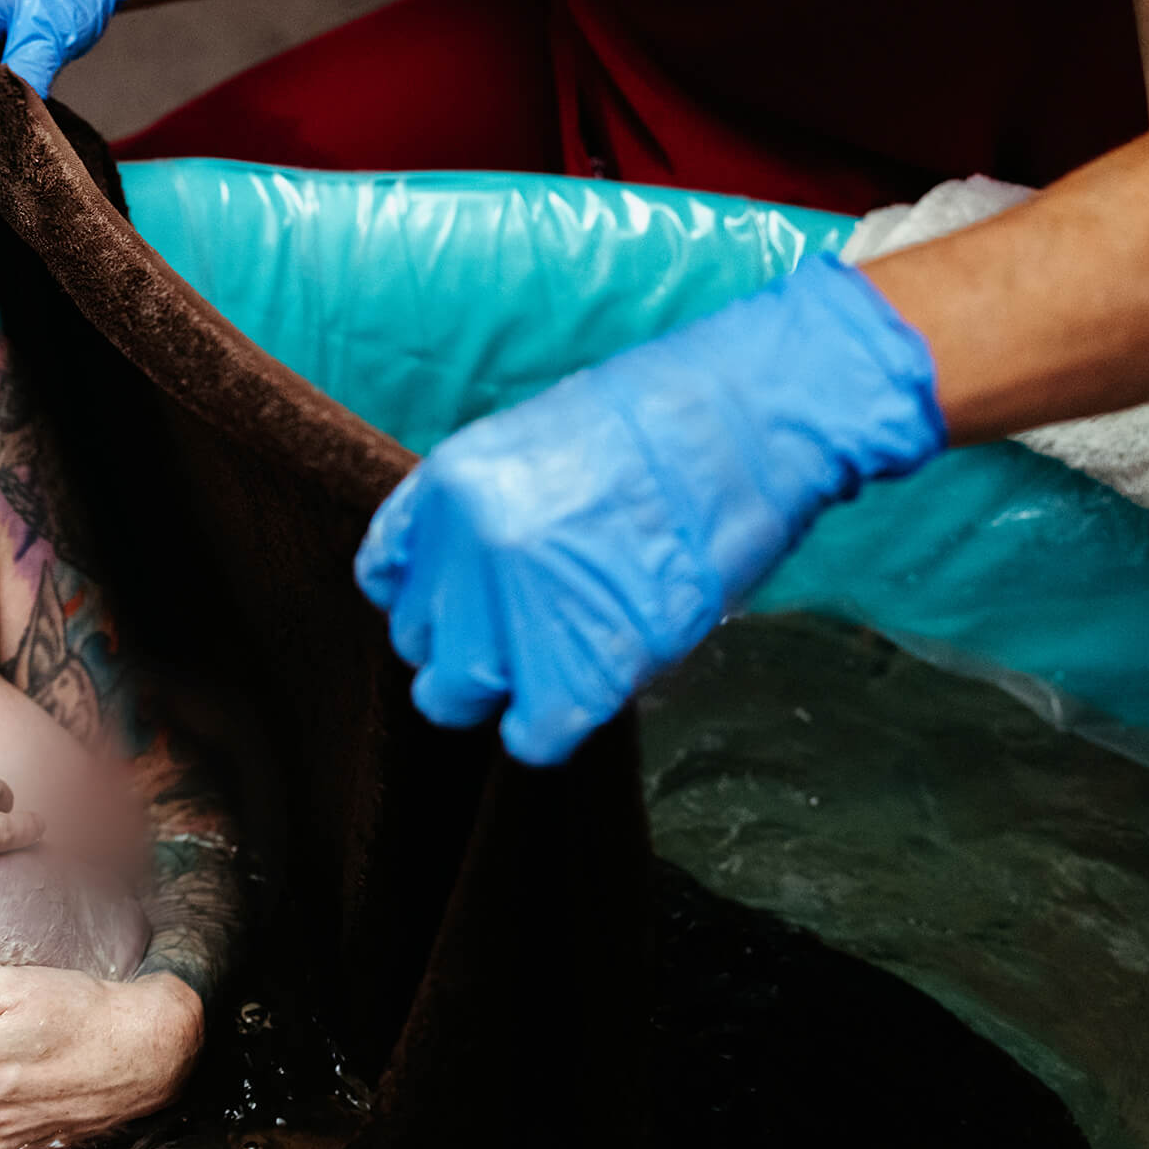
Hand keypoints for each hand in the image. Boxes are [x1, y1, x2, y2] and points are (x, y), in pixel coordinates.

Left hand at [355, 251, 945, 765]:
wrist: (759, 414)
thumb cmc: (668, 423)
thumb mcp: (537, 443)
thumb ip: (485, 517)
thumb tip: (475, 589)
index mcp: (448, 487)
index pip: (389, 579)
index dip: (437, 599)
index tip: (472, 604)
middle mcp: (468, 548)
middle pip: (420, 641)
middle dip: (469, 644)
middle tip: (533, 631)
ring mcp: (521, 607)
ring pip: (456, 696)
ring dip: (505, 689)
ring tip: (561, 659)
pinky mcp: (586, 661)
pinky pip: (532, 735)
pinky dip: (551, 727)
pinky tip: (584, 691)